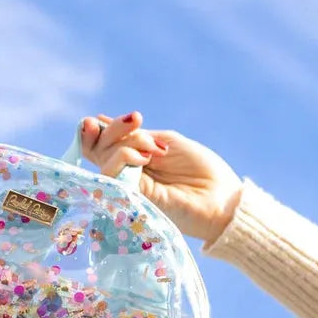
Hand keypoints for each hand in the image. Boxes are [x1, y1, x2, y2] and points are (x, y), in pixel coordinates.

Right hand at [80, 112, 243, 243]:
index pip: (101, 144)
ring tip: (152, 149)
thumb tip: (100, 121)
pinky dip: (124, 157)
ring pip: (103, 160)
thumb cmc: (200, 169)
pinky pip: (111, 174)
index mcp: (133, 159)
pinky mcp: (131, 198)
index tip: (101, 119)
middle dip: (114, 129)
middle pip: (98, 149)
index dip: (95, 130)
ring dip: (125, 143)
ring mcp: (127, 187)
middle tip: (136, 121)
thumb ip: (136, 136)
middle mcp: (126, 173)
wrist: (221, 197)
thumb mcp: (166, 142)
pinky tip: (145, 158)